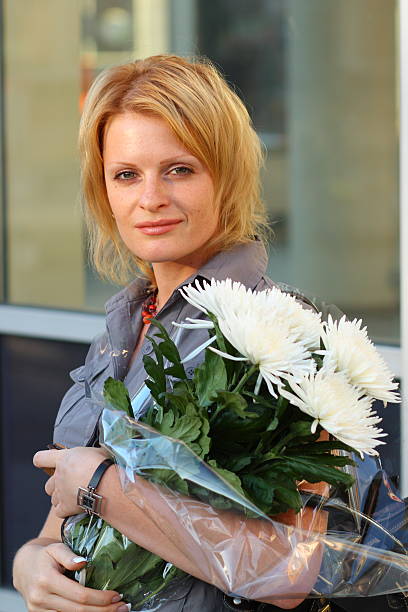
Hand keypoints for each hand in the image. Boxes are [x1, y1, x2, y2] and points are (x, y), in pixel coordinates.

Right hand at [14, 540, 128, 611]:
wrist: (22, 566)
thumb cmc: (44, 555)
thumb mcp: (55, 548)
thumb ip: (68, 555)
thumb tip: (83, 562)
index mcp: (47, 580)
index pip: (79, 595)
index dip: (100, 598)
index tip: (117, 595)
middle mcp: (41, 598)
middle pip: (78, 611)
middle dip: (103, 611)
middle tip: (123, 607)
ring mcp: (39, 610)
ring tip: (115, 611)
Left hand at [33, 447, 109, 516]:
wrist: (107, 484)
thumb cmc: (104, 466)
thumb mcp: (96, 451)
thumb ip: (86, 455)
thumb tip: (93, 454)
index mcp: (63, 459)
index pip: (41, 458)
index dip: (41, 461)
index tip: (44, 463)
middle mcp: (58, 476)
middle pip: (48, 484)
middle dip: (57, 485)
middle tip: (71, 484)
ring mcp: (60, 492)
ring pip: (53, 498)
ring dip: (62, 498)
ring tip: (76, 496)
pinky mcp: (65, 507)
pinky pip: (59, 511)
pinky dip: (65, 510)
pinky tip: (75, 507)